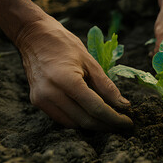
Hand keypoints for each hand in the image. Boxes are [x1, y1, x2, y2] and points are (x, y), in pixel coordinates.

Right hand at [15, 16, 132, 130]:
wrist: (34, 37)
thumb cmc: (65, 45)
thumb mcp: (91, 62)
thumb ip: (107, 86)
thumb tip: (123, 105)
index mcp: (66, 80)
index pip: (95, 108)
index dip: (114, 118)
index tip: (128, 122)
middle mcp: (51, 93)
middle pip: (85, 120)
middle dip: (107, 125)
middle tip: (123, 125)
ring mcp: (41, 100)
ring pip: (74, 124)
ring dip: (94, 126)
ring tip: (111, 122)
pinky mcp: (37, 102)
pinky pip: (63, 119)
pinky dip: (79, 121)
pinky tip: (93, 117)